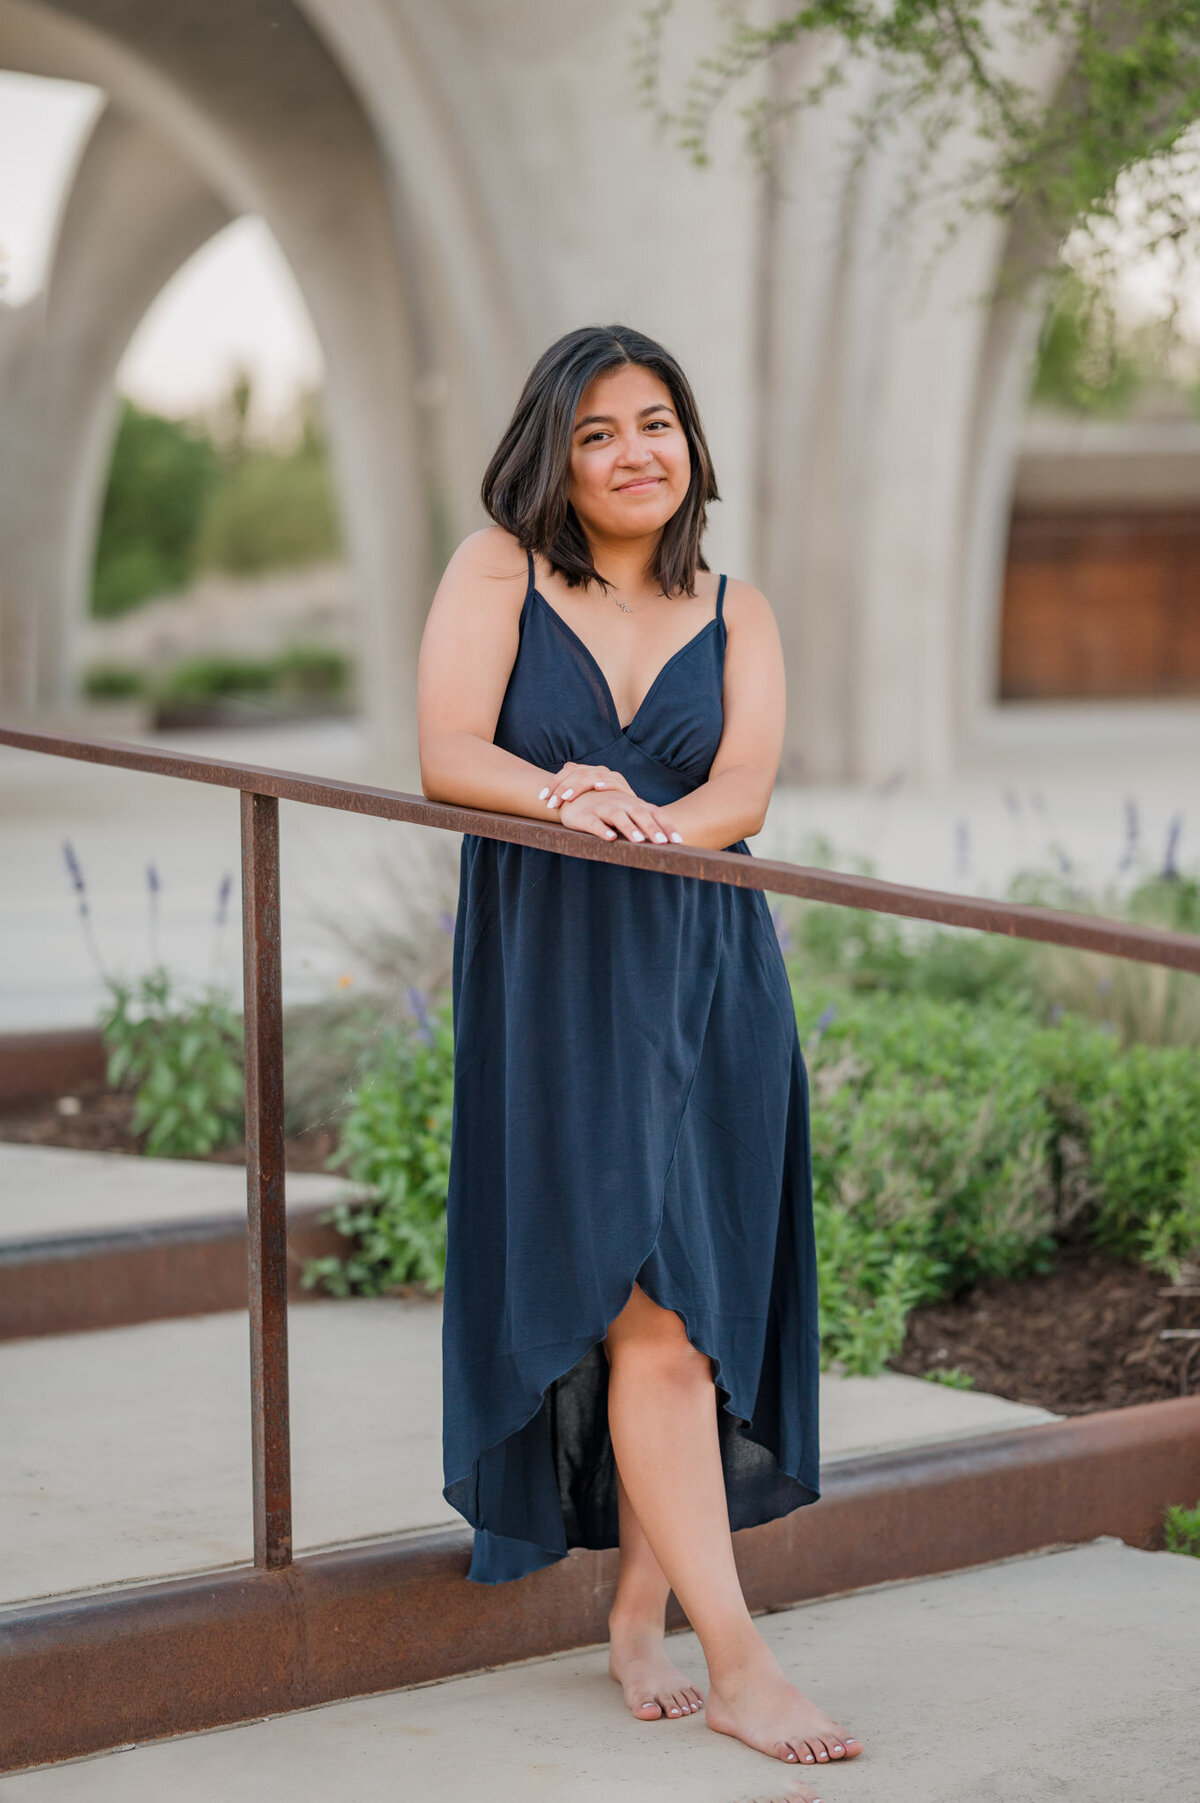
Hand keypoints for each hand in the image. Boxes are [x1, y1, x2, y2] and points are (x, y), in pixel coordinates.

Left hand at [539, 762, 633, 810]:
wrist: (629, 814)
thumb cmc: (603, 808)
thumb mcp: (586, 799)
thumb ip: (573, 788)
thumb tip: (565, 767)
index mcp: (589, 771)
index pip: (567, 771)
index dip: (553, 783)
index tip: (542, 798)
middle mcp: (600, 771)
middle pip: (577, 773)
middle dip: (562, 788)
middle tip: (551, 803)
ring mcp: (613, 778)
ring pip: (592, 776)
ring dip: (578, 787)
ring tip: (567, 798)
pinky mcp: (625, 787)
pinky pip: (614, 782)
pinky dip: (605, 783)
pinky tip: (596, 787)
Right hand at [557, 788, 683, 844]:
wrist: (574, 797)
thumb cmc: (608, 809)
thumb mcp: (628, 813)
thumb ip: (645, 824)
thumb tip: (667, 842)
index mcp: (634, 804)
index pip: (655, 813)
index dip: (667, 826)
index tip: (678, 841)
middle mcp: (621, 804)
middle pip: (639, 814)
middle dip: (651, 828)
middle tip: (662, 842)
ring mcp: (603, 808)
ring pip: (618, 817)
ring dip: (629, 828)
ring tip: (639, 841)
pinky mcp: (585, 816)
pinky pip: (594, 823)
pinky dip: (602, 830)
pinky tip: (610, 838)